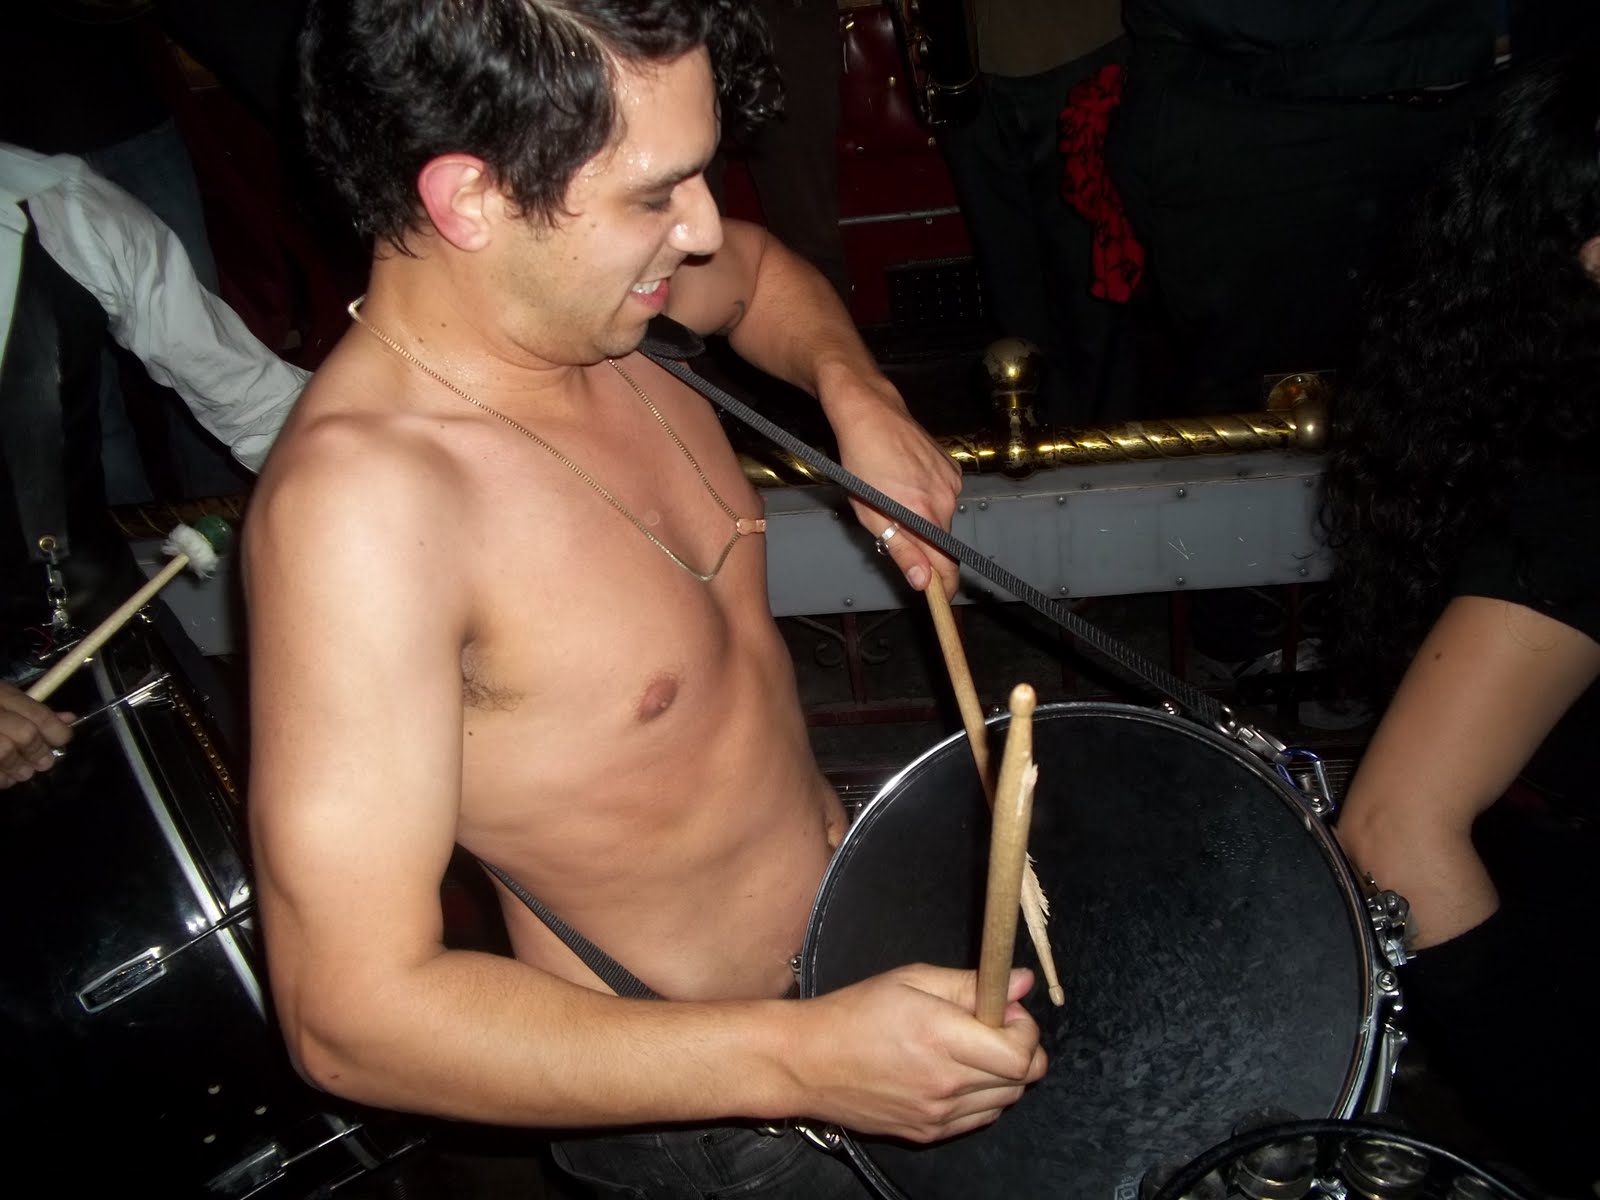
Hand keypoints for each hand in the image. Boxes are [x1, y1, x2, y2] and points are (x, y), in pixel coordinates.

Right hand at [0, 681, 73, 787]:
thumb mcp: (3, 698)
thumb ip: (33, 710)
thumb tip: (68, 719)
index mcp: (0, 694)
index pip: (37, 713)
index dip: (56, 731)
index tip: (62, 740)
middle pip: (24, 734)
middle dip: (38, 752)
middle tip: (44, 763)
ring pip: (4, 753)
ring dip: (18, 768)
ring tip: (22, 773)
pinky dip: (0, 778)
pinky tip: (3, 779)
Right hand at [795, 964, 1045, 1141]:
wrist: (807, 1062)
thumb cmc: (855, 1012)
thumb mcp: (912, 979)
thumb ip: (970, 983)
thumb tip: (1021, 981)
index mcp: (941, 1038)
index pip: (1020, 1053)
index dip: (1026, 1029)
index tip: (1008, 1011)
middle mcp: (944, 1083)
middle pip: (1021, 1080)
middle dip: (1020, 1048)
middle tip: (993, 1027)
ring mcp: (937, 1115)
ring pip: (1005, 1101)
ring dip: (1002, 1074)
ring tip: (971, 1049)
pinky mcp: (928, 1133)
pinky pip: (979, 1118)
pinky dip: (982, 1096)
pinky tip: (956, 1073)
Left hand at [825, 374, 961, 598]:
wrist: (870, 413)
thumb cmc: (861, 461)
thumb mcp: (871, 513)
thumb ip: (901, 549)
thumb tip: (922, 581)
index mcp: (925, 515)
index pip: (946, 565)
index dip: (943, 586)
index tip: (937, 598)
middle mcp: (946, 499)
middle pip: (942, 542)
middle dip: (923, 546)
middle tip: (894, 532)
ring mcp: (952, 482)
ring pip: (942, 518)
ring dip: (924, 520)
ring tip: (895, 499)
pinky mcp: (953, 468)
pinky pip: (944, 496)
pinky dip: (928, 499)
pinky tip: (907, 483)